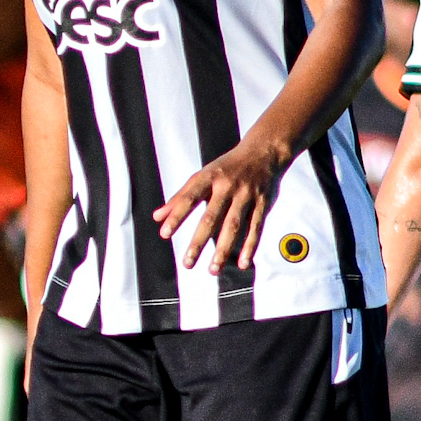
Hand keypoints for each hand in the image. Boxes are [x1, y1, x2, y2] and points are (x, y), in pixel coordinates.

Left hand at [154, 138, 287, 273]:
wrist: (263, 151)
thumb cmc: (227, 167)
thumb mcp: (202, 176)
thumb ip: (180, 197)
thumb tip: (157, 217)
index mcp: (209, 177)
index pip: (189, 198)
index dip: (176, 216)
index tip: (165, 234)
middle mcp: (227, 186)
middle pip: (211, 217)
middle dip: (199, 242)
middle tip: (187, 263)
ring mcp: (246, 195)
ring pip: (233, 226)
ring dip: (223, 250)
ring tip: (213, 269)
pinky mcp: (262, 203)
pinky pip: (255, 228)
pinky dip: (249, 247)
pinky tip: (243, 263)